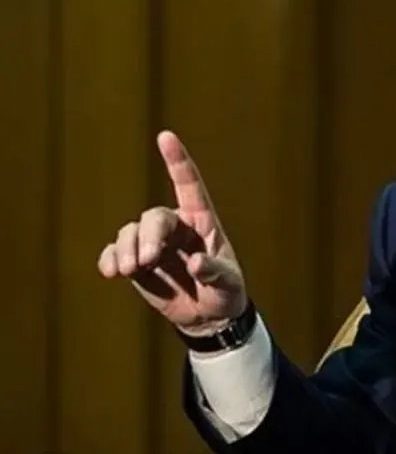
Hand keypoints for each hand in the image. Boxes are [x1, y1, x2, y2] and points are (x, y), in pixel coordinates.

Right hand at [97, 131, 246, 335]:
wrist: (208, 316)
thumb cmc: (225, 293)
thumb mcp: (228, 285)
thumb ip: (215, 272)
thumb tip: (196, 262)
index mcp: (203, 223)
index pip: (189, 185)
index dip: (178, 161)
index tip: (166, 136)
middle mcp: (176, 227)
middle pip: (154, 217)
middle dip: (146, 236)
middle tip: (145, 262)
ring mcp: (153, 243)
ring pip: (131, 232)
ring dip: (126, 248)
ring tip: (129, 271)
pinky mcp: (136, 262)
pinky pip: (115, 252)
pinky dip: (109, 259)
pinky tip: (111, 273)